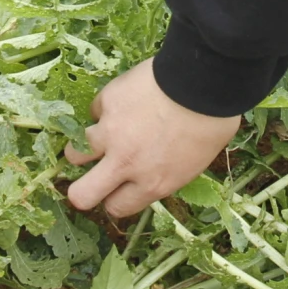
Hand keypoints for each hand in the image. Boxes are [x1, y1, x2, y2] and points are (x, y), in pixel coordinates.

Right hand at [65, 59, 240, 217]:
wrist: (202, 81)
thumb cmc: (212, 122)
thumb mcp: (195, 163)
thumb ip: (165, 173)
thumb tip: (153, 170)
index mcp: (152, 184)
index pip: (117, 207)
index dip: (116, 199)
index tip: (119, 189)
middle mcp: (125, 164)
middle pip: (82, 195)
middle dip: (82, 192)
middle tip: (91, 179)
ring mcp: (110, 133)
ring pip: (75, 152)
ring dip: (87, 147)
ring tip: (102, 136)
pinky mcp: (106, 102)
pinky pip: (96, 111)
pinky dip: (105, 110)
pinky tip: (124, 101)